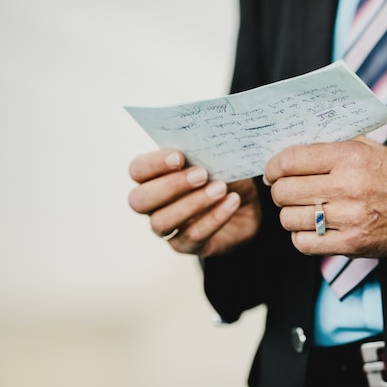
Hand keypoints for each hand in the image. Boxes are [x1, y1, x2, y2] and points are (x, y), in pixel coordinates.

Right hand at [128, 149, 261, 256]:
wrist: (249, 205)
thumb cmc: (224, 175)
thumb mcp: (216, 158)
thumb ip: (203, 151)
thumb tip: (204, 141)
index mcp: (153, 176)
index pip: (137, 170)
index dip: (153, 164)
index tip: (179, 157)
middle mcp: (153, 204)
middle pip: (140, 200)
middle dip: (170, 186)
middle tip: (202, 174)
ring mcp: (168, 227)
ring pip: (162, 222)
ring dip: (193, 204)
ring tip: (220, 189)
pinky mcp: (187, 245)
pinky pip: (192, 237)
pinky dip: (214, 218)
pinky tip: (232, 201)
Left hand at [263, 136, 386, 257]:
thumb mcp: (366, 148)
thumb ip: (330, 145)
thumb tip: (288, 149)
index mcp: (349, 157)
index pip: (291, 161)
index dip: (272, 167)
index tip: (272, 172)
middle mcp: (348, 186)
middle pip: (285, 191)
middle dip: (279, 191)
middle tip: (286, 191)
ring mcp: (350, 218)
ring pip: (289, 219)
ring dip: (289, 214)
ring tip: (300, 210)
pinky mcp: (352, 244)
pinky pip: (304, 244)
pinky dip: (301, 237)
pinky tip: (310, 228)